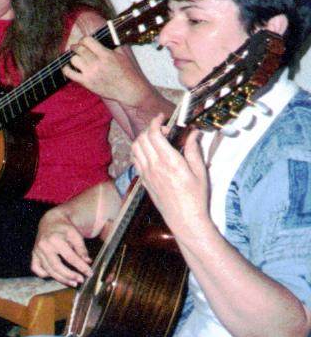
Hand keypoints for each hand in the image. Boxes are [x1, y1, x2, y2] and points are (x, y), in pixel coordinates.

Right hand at [31, 208, 92, 285]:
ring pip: (48, 270)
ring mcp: (37, 251)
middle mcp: (44, 246)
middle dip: (70, 276)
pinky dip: (44, 274)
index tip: (89, 273)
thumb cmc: (64, 228)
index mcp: (55, 239)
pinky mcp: (34, 255)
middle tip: (81, 280)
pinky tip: (55, 275)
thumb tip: (87, 262)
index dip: (81, 267)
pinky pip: (36, 269)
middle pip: (57, 266)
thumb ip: (81, 249)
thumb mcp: (76, 235)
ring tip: (73, 282)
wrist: (50, 222)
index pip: (70, 257)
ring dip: (61, 279)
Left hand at [64, 39, 150, 105]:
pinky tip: (68, 67)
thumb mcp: (122, 54)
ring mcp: (90, 73)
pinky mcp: (86, 83)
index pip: (88, 41)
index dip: (84, 39)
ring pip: (74, 60)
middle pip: (79, 49)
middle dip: (76, 47)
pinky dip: (66, 69)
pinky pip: (70, 74)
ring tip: (76, 58)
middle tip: (76, 47)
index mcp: (106, 55)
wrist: (129, 90)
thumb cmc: (128, 72)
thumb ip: (112, 45)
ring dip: (74, 57)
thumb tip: (106, 36)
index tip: (84, 41)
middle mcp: (97, 63)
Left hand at [130, 115, 210, 234]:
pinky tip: (150, 152)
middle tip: (163, 129)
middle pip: (141, 138)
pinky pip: (135, 160)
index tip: (162, 117)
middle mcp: (154, 166)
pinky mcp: (143, 181)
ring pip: (135, 148)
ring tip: (156, 139)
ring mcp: (146, 174)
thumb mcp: (200, 172)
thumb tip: (193, 133)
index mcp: (169, 162)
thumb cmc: (196, 197)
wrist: (184, 219)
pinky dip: (139, 150)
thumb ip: (194, 150)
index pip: (154, 134)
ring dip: (142, 139)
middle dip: (150, 128)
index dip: (156, 122)